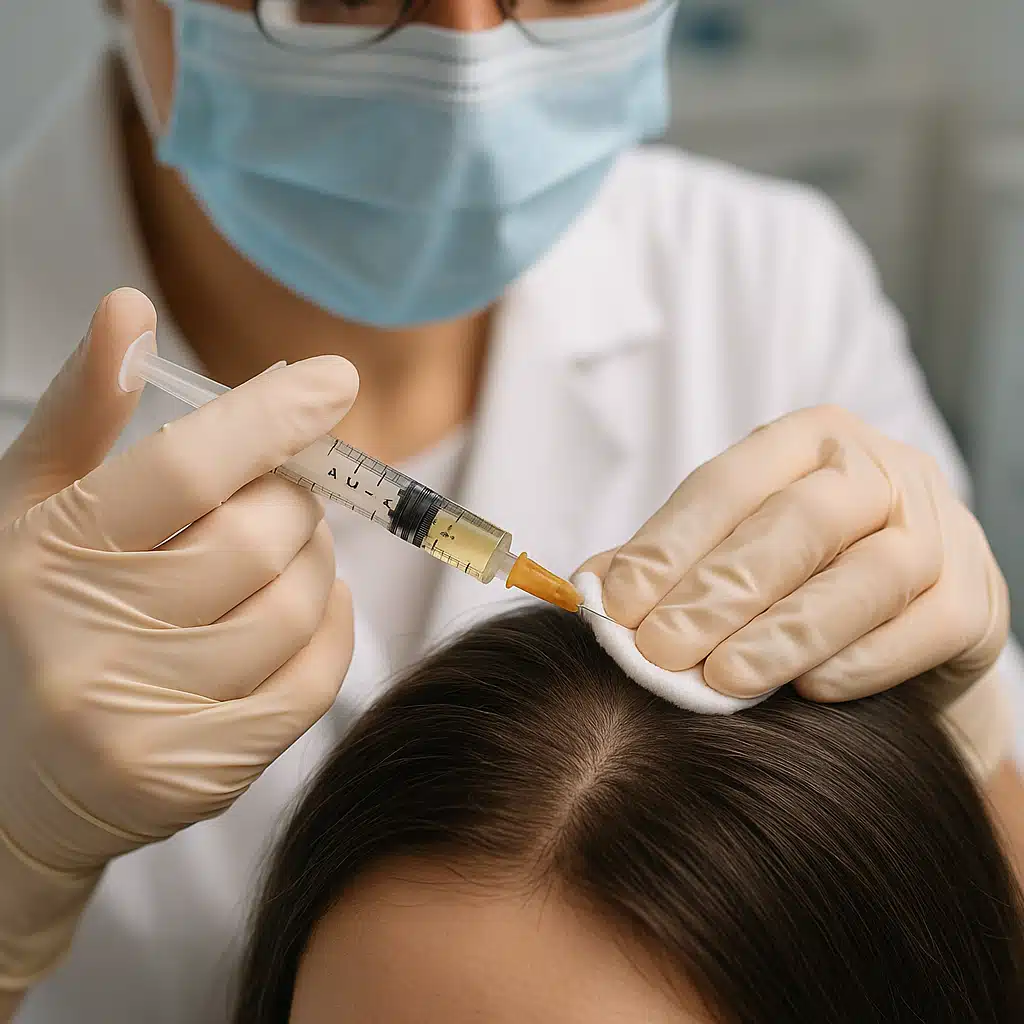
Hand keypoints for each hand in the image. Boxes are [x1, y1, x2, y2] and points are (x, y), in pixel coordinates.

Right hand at [0, 289, 357, 990]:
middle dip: (294, 500)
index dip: (271, 416)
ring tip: (286, 553)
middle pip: (259, 537)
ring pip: (298, 606)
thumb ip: (82, 413)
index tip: (334, 378)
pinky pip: (315, 679)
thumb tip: (129, 308)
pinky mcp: (196, 777)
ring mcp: (142, 720)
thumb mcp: (30, 510)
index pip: (184, 469)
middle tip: (281, 495)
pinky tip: (308, 608)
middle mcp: (84, 643)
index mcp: (44, 555)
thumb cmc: (33, 617)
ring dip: (316, 561)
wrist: (12, 779)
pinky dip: (332, 628)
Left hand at [596, 405, 1008, 706]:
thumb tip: (583, 590)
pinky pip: (925, 626)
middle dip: (720, 592)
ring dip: (787, 632)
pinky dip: (864, 659)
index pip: (727, 484)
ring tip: (724, 681)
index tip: (616, 605)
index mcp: (805, 442)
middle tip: (660, 654)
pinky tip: (810, 691)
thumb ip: (663, 566)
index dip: (668, 546)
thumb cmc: (796, 580)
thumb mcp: (729, 553)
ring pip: (867, 573)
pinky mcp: (977, 595)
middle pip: (798, 523)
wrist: (901, 624)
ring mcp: (938, 527)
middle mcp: (879, 468)